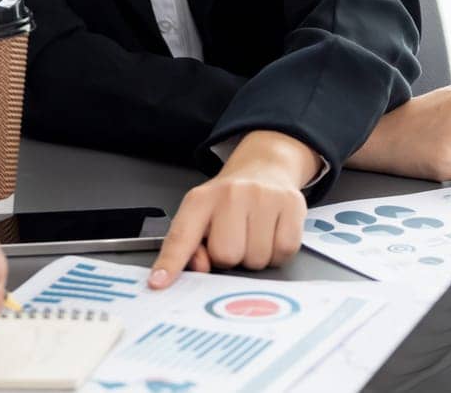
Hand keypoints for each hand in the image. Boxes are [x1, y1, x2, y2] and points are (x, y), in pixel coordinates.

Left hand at [150, 130, 316, 287]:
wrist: (264, 169)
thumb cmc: (230, 201)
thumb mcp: (203, 216)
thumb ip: (193, 245)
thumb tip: (200, 267)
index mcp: (200, 200)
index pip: (181, 235)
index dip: (170, 262)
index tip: (159, 282)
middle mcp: (230, 194)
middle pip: (226, 255)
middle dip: (230, 257)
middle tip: (235, 237)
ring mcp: (262, 197)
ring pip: (257, 259)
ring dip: (255, 256)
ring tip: (253, 233)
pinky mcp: (291, 204)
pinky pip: (283, 252)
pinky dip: (278, 252)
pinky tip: (272, 233)